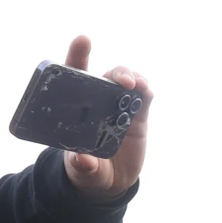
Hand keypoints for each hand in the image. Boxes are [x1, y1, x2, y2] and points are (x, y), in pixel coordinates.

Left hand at [59, 36, 151, 198]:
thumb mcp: (83, 172)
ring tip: (138, 86)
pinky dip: (146, 90)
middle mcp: (97, 102)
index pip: (73, 76)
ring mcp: (119, 107)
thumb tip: (82, 159)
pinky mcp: (138, 115)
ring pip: (125, 83)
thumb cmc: (88, 171)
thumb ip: (82, 166)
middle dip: (116, 72)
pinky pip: (144, 97)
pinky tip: (148, 91)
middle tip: (124, 81)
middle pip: (105, 77)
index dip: (78, 55)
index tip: (83, 40)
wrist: (111, 182)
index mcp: (77, 109)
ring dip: (132, 78)